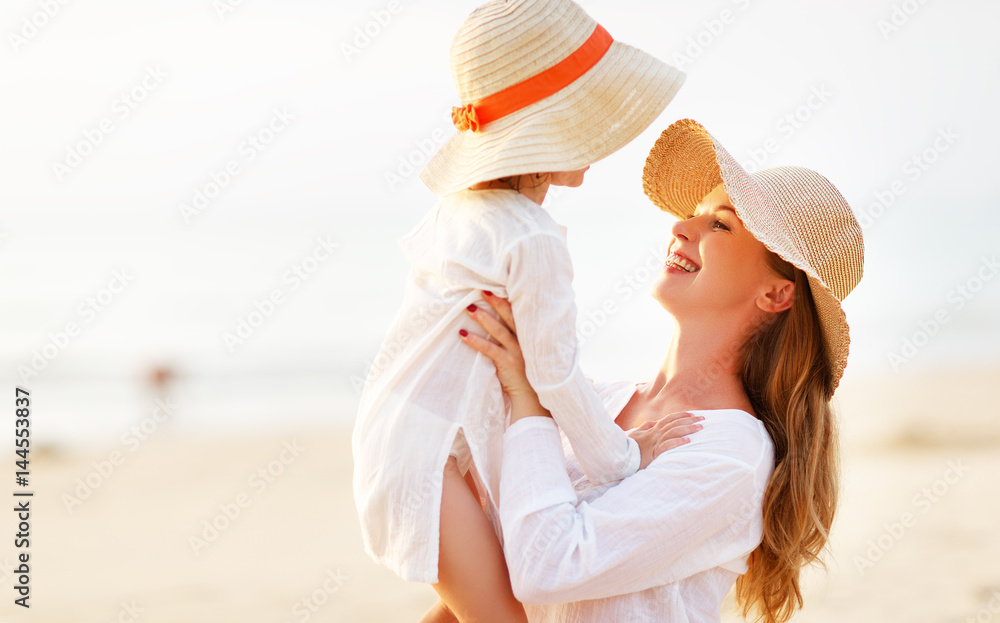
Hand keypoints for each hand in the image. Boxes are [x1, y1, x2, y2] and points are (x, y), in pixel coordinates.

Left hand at [459, 292, 550, 421]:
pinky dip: (476, 341)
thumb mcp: (526, 351)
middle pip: (510, 316)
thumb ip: (518, 337)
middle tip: (482, 289)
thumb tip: (500, 322)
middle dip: (496, 301)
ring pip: (499, 330)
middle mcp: (525, 340)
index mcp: (530, 334)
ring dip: (483, 318)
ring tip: (469, 309)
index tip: (497, 286)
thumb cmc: (526, 371)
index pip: (519, 312)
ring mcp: (517, 351)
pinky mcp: (508, 362)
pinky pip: (490, 349)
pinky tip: (463, 335)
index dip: (508, 299)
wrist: (532, 396)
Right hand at [628, 412, 703, 468]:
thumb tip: (654, 421)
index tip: (692, 414)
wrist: (620, 456)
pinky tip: (687, 441)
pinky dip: (677, 442)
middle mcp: (655, 434)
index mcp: (652, 429)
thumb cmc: (629, 446)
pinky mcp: (653, 452)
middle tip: (703, 419)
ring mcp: (654, 442)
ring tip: (699, 428)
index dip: (681, 415)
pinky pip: (667, 446)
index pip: (669, 419)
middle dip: (689, 420)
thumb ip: (645, 426)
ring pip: (673, 432)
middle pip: (674, 424)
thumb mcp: (636, 434)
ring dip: (687, 429)